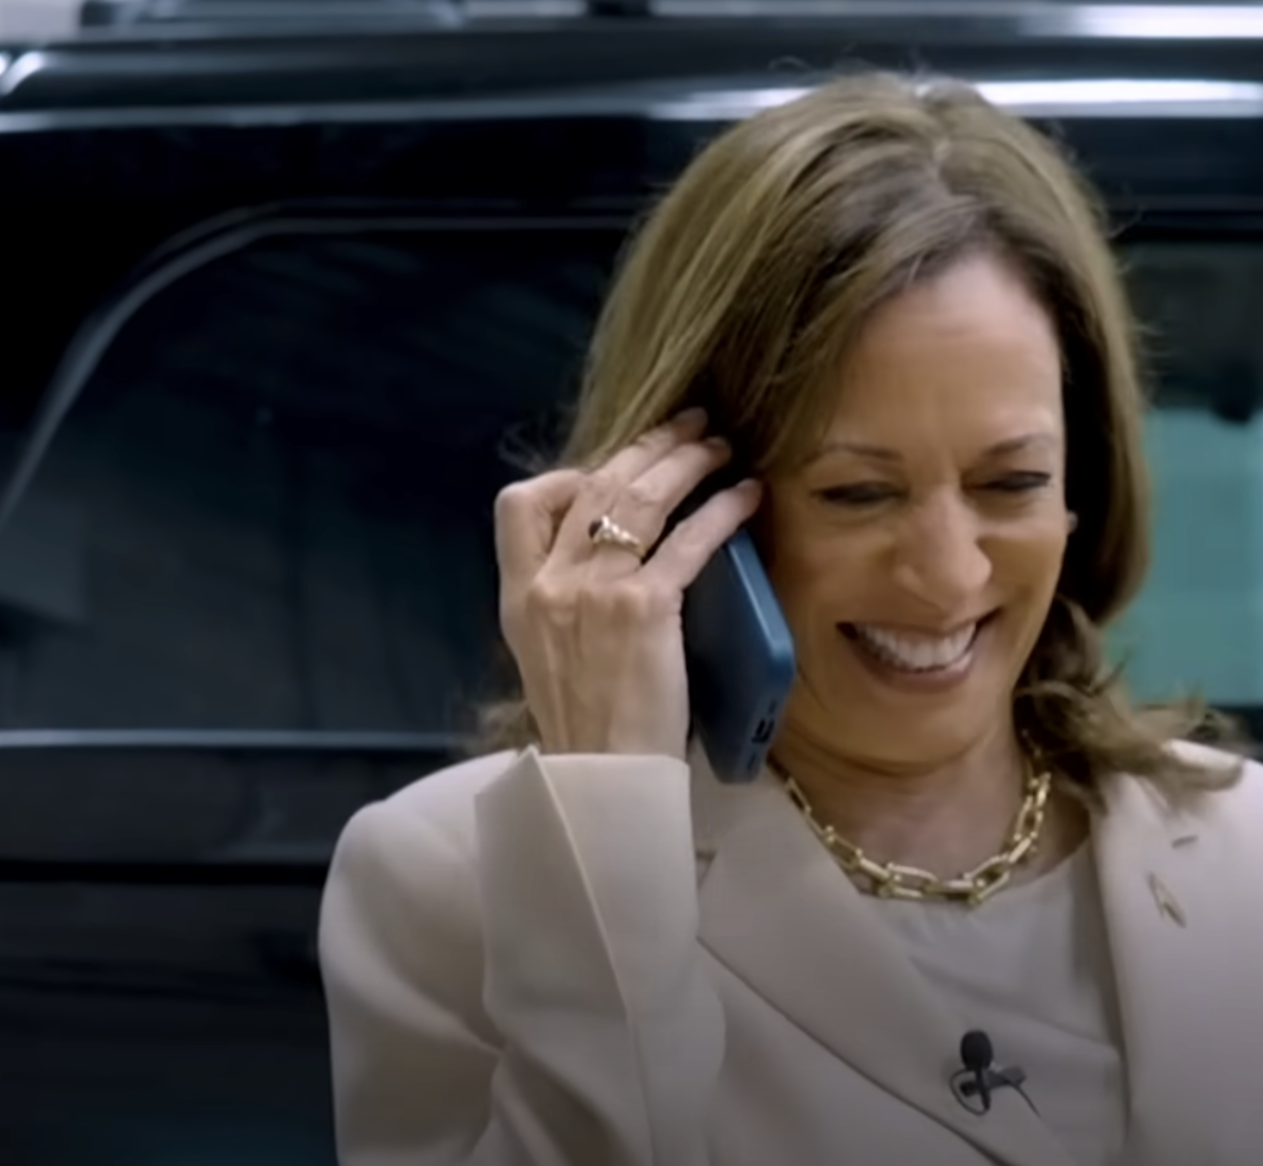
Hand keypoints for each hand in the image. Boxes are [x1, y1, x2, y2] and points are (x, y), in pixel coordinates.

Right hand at [493, 408, 763, 758]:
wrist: (602, 779)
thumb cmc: (587, 726)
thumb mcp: (546, 656)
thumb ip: (561, 603)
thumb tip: (602, 560)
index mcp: (520, 596)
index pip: (517, 506)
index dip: (565, 474)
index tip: (607, 470)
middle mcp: (551, 583)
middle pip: (593, 485)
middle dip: (645, 447)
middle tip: (687, 426)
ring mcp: (595, 592)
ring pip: (639, 499)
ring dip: (685, 463)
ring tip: (717, 447)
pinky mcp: (643, 609)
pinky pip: (688, 541)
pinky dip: (721, 512)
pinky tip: (745, 498)